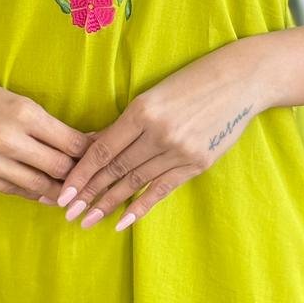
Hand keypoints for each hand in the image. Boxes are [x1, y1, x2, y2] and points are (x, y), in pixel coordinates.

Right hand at [0, 63, 96, 200]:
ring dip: (57, 190)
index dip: (90, 154)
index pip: (71, 143)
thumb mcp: (16, 101)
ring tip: (72, 192)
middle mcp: (7, 139)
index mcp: (23, 113)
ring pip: (38, 187)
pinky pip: (12, 191)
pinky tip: (42, 192)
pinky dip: (31, 193)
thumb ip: (46, 126)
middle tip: (91, 180)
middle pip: (59, 169)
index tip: (100, 158)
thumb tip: (81, 145)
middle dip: (78, 176)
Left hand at [45, 39, 270, 230]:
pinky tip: (122, 222)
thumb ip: (124, 123)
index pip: (103, 150)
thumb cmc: (191, 81)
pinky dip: (141, 207)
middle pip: (116, 169)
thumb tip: (90, 144)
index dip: (81, 174)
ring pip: (136, 182)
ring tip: (88, 220)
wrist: (240, 80)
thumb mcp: (153, 94)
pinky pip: (162, 189)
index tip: (64, 192)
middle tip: (68, 213)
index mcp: (143, 110)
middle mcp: (159, 132)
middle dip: (89, 193)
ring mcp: (180, 150)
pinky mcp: (198, 163)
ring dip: (109, 203)